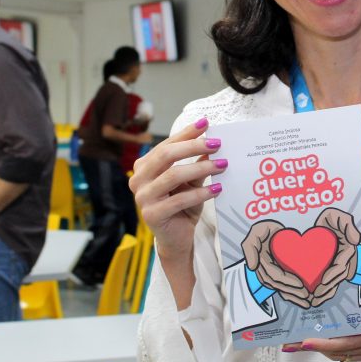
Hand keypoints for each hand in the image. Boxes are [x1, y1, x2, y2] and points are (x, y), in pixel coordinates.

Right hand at [129, 118, 227, 260]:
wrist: (177, 238)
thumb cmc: (183, 205)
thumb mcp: (192, 180)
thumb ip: (197, 162)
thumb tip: (212, 141)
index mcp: (145, 166)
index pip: (167, 144)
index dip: (186, 133)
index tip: (206, 123)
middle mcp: (138, 179)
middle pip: (166, 155)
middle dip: (194, 146)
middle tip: (218, 144)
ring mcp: (142, 198)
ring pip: (173, 175)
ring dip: (201, 168)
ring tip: (222, 165)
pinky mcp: (152, 215)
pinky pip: (179, 200)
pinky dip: (200, 193)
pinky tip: (217, 188)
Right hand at [241, 220, 309, 307]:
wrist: (275, 227)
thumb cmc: (265, 229)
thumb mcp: (256, 231)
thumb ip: (250, 246)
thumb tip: (252, 267)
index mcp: (261, 262)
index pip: (273, 275)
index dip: (286, 281)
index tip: (300, 284)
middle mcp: (265, 270)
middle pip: (278, 285)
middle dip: (292, 292)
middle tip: (307, 295)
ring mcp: (272, 273)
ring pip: (281, 289)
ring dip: (294, 297)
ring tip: (308, 300)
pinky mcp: (279, 273)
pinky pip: (285, 287)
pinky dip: (294, 294)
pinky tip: (304, 299)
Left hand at [284, 263, 360, 361]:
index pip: (349, 341)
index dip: (325, 342)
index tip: (305, 341)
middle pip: (338, 350)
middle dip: (313, 347)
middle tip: (290, 342)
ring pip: (343, 354)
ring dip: (322, 349)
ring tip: (300, 342)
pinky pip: (351, 354)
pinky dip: (335, 349)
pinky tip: (325, 341)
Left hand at [310, 208, 360, 306]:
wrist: (324, 225)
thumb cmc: (331, 220)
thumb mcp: (338, 216)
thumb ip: (347, 223)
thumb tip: (356, 239)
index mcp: (347, 249)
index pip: (341, 266)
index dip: (333, 275)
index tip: (323, 281)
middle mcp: (344, 260)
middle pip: (336, 279)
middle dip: (326, 288)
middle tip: (314, 295)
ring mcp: (337, 267)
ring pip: (333, 284)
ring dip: (324, 294)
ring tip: (312, 301)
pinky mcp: (329, 271)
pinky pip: (327, 285)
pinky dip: (321, 293)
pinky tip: (311, 300)